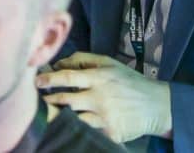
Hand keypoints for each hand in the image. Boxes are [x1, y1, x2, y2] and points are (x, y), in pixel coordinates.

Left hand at [38, 52, 172, 142]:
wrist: (157, 105)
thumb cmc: (130, 81)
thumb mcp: (110, 63)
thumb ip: (84, 60)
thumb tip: (58, 62)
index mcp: (100, 78)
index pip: (68, 77)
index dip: (49, 79)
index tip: (36, 81)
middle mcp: (101, 97)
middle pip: (66, 100)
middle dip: (49, 101)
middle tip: (35, 102)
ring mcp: (106, 117)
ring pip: (74, 118)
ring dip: (60, 117)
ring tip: (47, 115)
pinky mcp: (111, 133)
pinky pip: (88, 132)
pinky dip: (77, 129)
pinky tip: (68, 128)